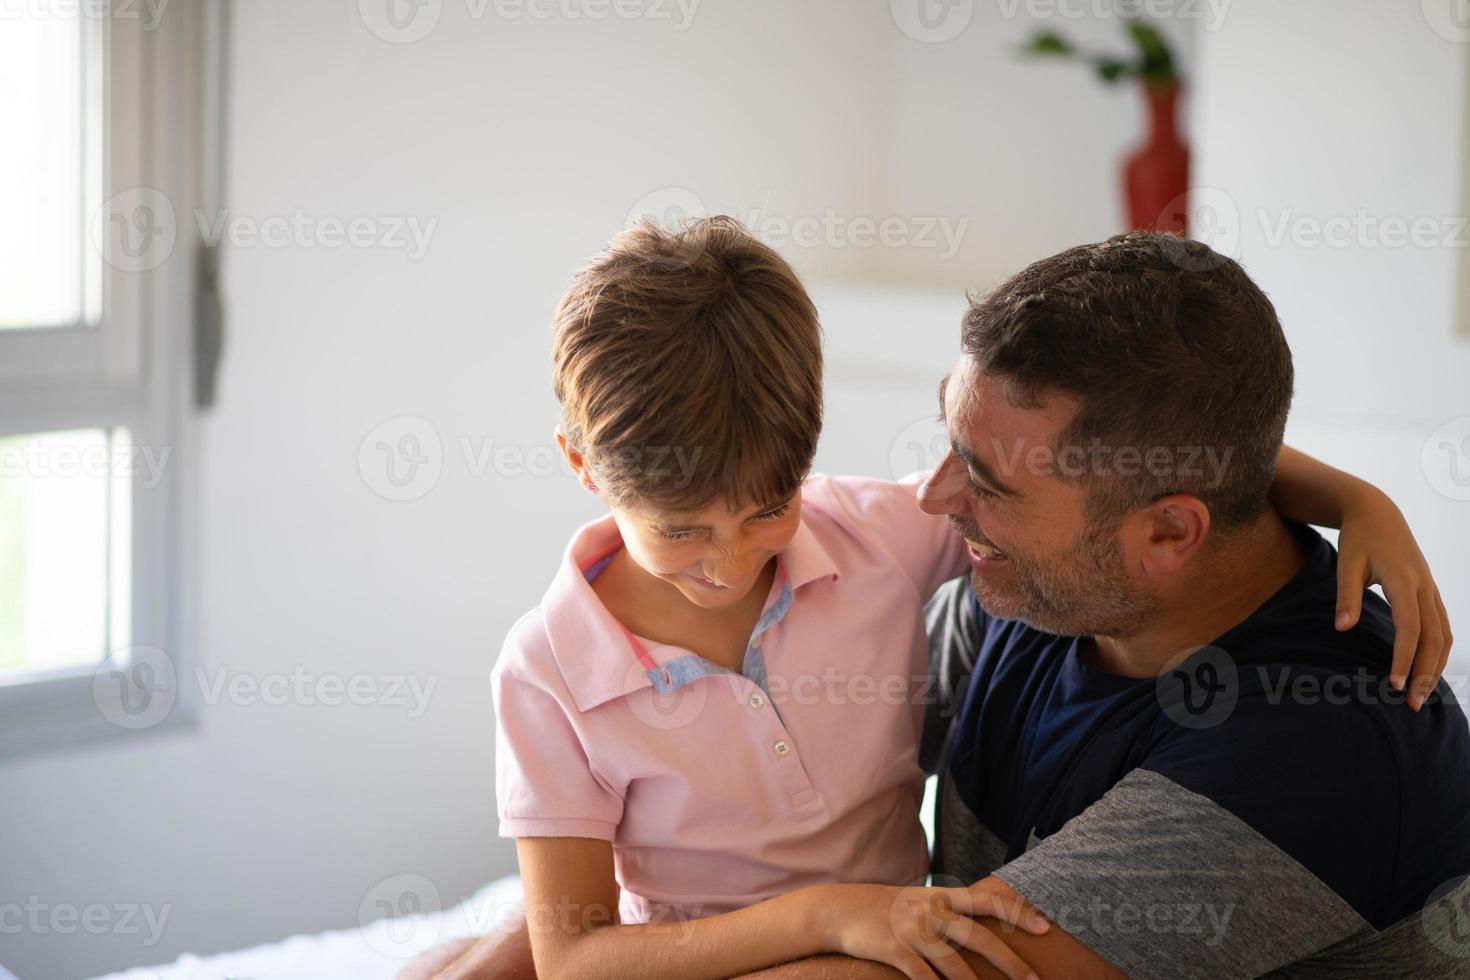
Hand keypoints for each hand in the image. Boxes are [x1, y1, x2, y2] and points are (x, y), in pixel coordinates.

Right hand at [816, 882, 1049, 979]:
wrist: (839, 909)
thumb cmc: (884, 907)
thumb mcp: (918, 900)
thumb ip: (948, 907)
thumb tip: (984, 912)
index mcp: (941, 896)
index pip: (987, 900)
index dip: (1017, 912)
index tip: (1044, 926)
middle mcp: (930, 909)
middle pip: (978, 935)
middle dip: (1009, 960)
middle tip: (1034, 979)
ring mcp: (912, 930)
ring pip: (953, 962)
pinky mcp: (894, 950)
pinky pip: (922, 976)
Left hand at [1335, 487, 1453, 709]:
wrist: (1377, 512)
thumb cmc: (1358, 539)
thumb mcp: (1346, 564)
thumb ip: (1346, 596)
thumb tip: (1342, 629)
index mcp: (1404, 580)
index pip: (1410, 627)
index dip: (1405, 657)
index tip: (1395, 684)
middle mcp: (1425, 587)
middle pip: (1434, 637)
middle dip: (1425, 672)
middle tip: (1412, 704)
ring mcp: (1431, 590)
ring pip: (1444, 634)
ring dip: (1435, 666)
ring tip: (1421, 695)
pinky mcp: (1431, 592)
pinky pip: (1443, 626)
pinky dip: (1439, 651)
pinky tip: (1428, 670)